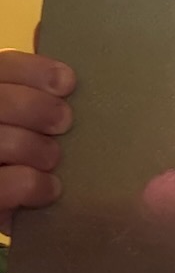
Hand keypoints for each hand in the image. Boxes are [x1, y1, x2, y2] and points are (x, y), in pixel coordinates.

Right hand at [0, 50, 75, 233]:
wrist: (16, 205)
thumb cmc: (24, 159)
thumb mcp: (29, 123)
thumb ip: (38, 101)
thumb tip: (70, 81)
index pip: (0, 67)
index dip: (34, 71)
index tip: (68, 83)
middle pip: (0, 100)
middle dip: (39, 108)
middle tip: (64, 123)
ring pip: (4, 141)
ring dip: (39, 149)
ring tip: (54, 159)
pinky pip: (7, 185)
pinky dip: (34, 185)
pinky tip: (50, 189)